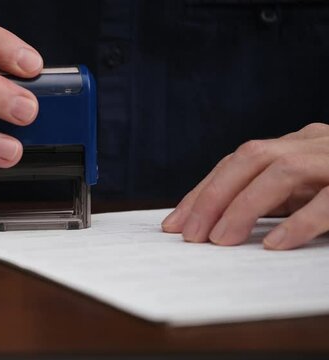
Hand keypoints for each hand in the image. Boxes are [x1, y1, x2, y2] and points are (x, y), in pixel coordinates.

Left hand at [162, 123, 328, 249]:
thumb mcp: (309, 190)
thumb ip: (273, 198)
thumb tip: (220, 223)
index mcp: (298, 144)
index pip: (238, 161)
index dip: (203, 191)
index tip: (175, 223)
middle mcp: (314, 143)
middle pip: (251, 158)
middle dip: (213, 196)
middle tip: (191, 235)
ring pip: (282, 171)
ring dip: (243, 207)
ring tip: (221, 239)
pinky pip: (328, 201)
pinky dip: (298, 222)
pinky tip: (273, 243)